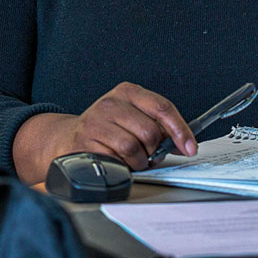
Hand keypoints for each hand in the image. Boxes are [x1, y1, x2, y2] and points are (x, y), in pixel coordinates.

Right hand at [12, 82, 196, 183]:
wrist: (67, 138)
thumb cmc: (107, 129)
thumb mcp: (132, 116)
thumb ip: (159, 125)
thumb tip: (185, 143)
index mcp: (128, 91)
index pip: (162, 108)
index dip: (180, 130)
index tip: (190, 147)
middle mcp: (111, 102)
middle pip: (150, 131)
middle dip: (155, 150)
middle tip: (149, 155)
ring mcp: (96, 121)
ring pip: (133, 148)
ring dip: (138, 161)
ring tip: (132, 159)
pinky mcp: (85, 141)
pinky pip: (115, 160)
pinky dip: (122, 166)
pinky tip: (118, 161)